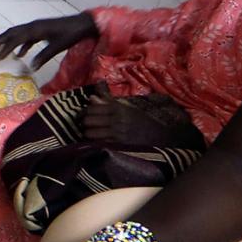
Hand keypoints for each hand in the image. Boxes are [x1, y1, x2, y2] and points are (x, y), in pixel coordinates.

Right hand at [0, 13, 96, 66]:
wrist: (83, 24)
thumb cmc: (71, 34)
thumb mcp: (57, 47)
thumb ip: (43, 57)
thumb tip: (30, 68)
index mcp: (35, 29)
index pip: (15, 40)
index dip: (4, 49)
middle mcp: (33, 26)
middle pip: (11, 33)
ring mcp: (37, 27)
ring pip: (17, 34)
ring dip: (7, 42)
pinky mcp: (41, 30)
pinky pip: (26, 37)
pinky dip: (20, 45)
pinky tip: (20, 55)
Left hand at [80, 93, 203, 150]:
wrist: (157, 135)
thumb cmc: (139, 120)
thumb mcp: (125, 107)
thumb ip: (107, 101)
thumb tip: (92, 97)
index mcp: (118, 107)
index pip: (92, 108)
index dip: (85, 112)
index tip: (84, 115)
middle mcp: (117, 118)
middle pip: (89, 119)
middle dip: (85, 123)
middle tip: (85, 125)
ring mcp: (117, 132)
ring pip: (91, 132)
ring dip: (88, 134)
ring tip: (90, 134)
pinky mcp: (118, 144)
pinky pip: (99, 142)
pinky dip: (94, 142)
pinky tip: (96, 142)